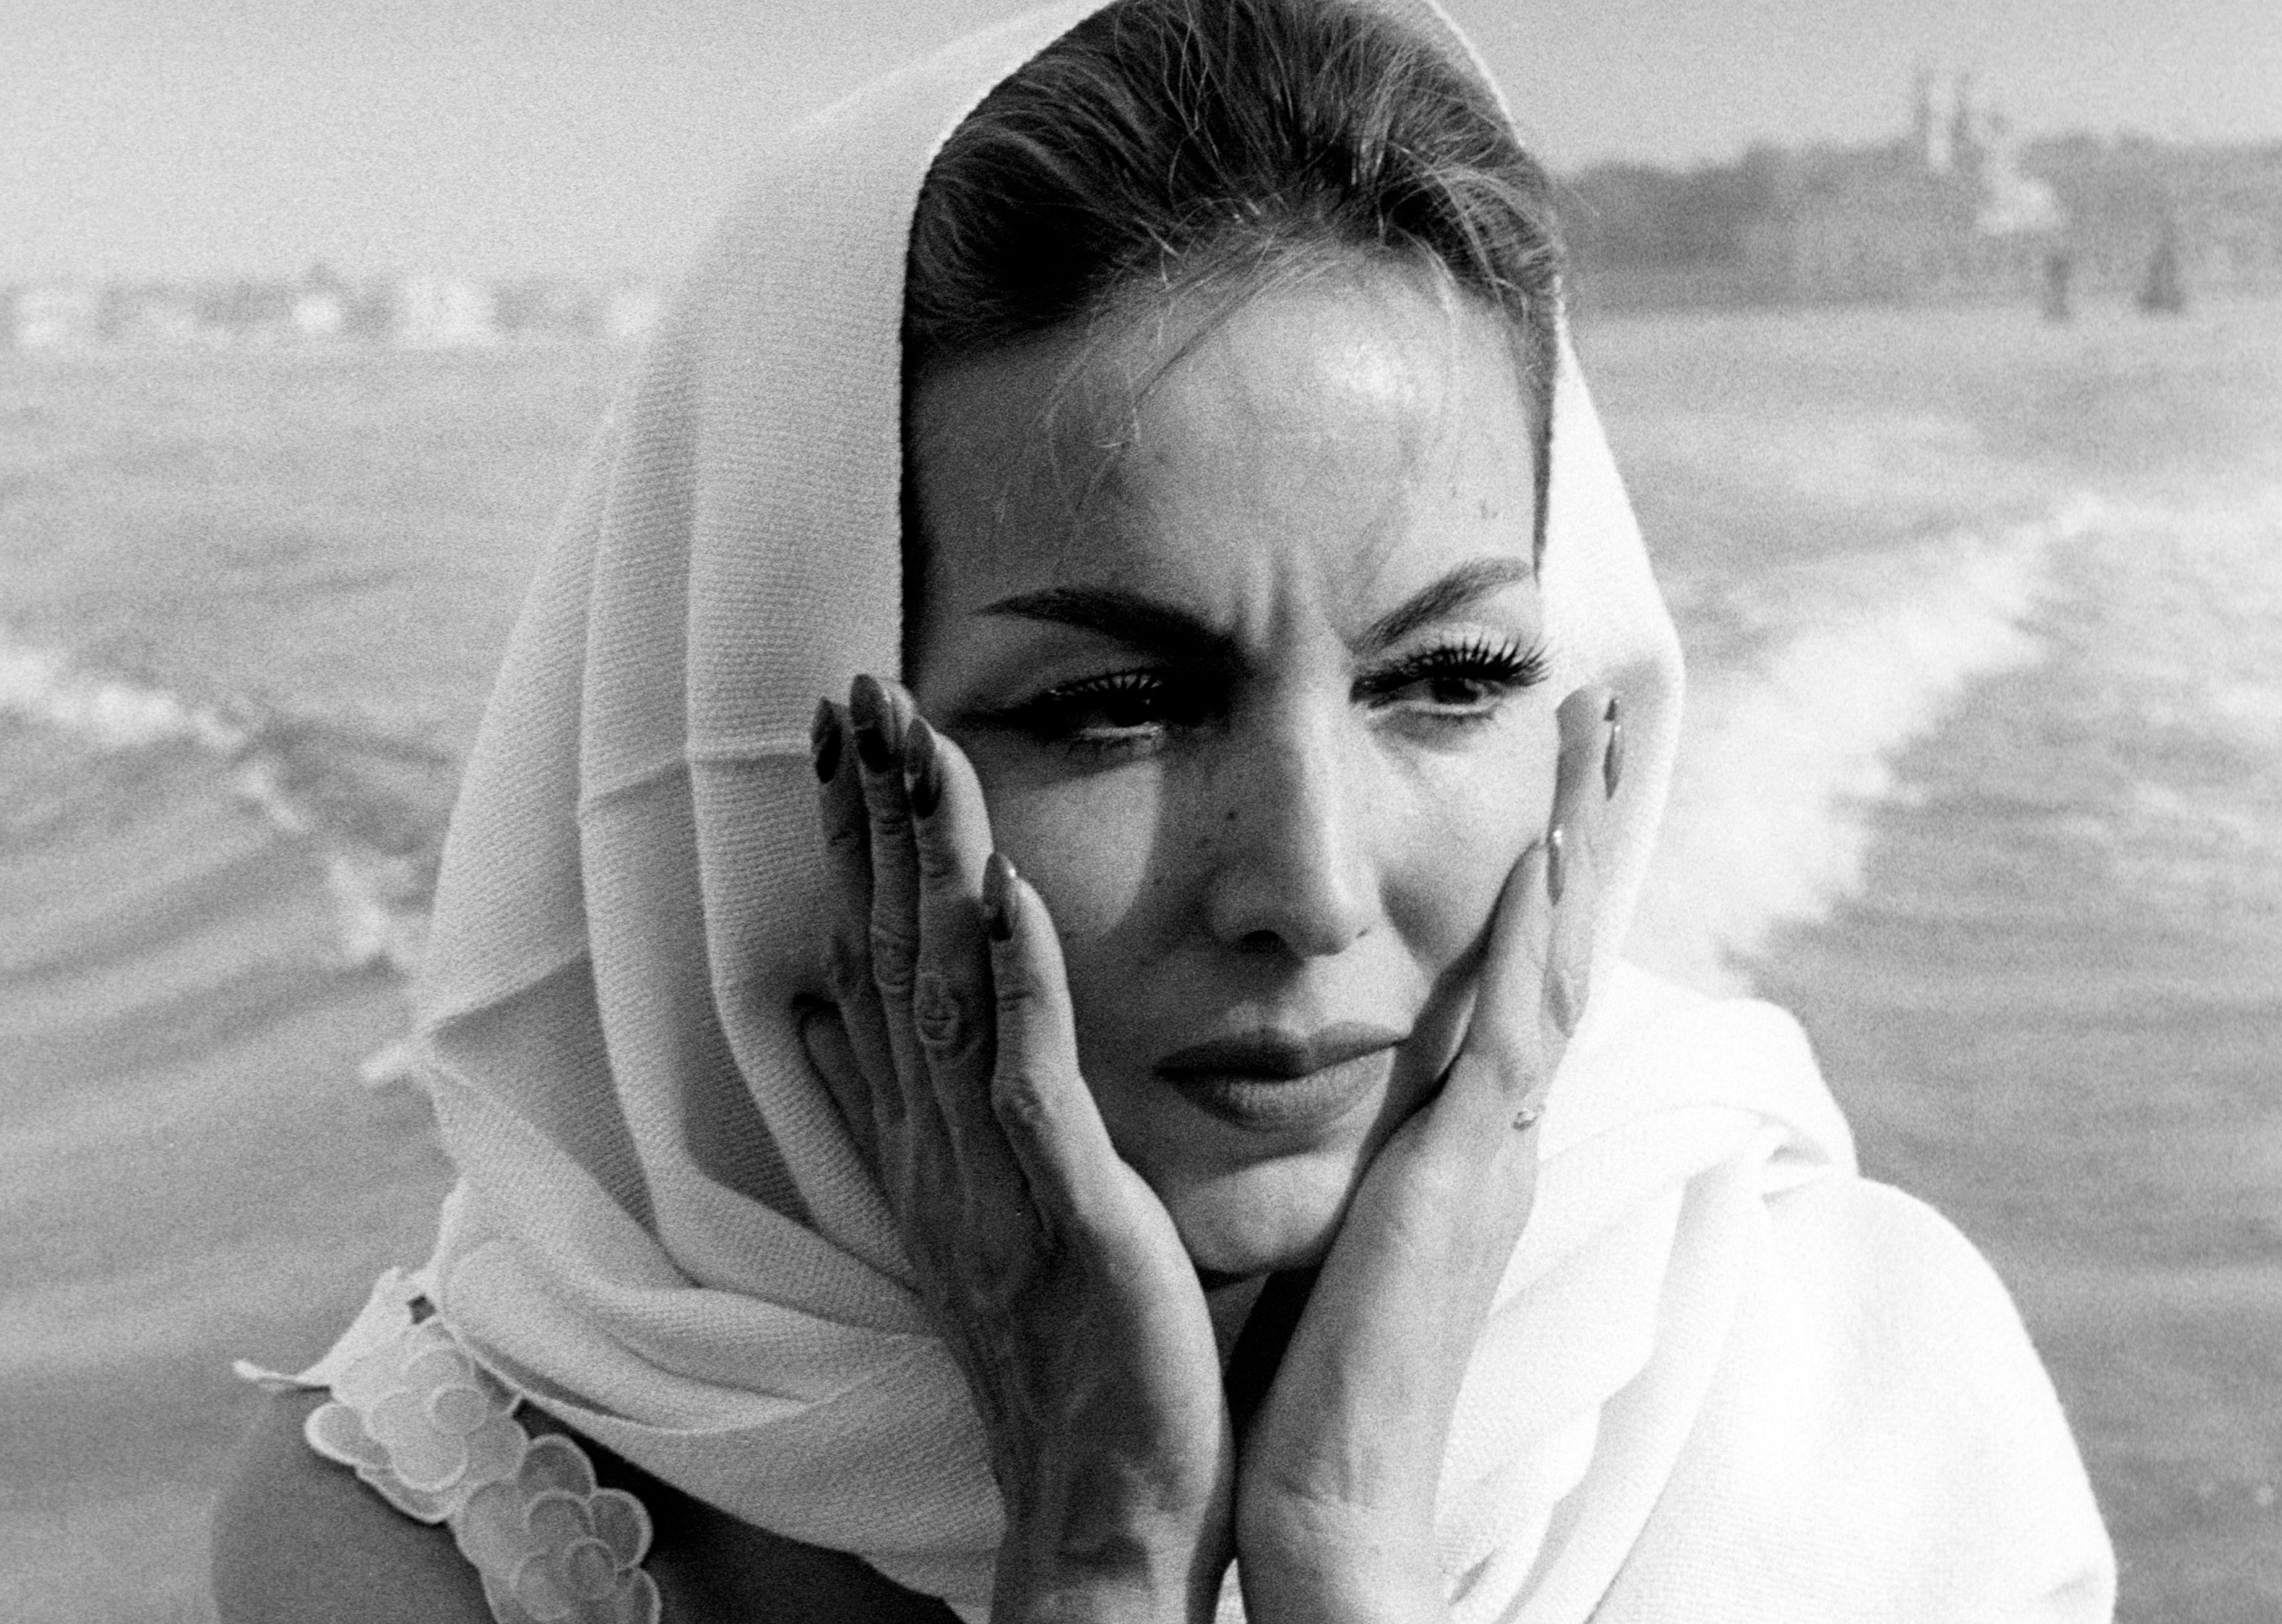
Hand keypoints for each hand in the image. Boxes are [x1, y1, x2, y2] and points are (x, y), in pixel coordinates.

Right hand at [802, 675, 1233, 1623]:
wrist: (1101, 1504)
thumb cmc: (1064, 1358)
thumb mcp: (980, 1216)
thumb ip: (918, 1113)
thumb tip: (835, 1021)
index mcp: (928, 1140)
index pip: (870, 962)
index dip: (853, 847)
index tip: (844, 738)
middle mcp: (937, 1144)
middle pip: (885, 950)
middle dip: (870, 816)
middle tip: (853, 691)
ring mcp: (990, 1174)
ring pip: (941, 989)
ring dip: (926, 860)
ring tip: (914, 741)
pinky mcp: (1059, 1210)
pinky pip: (1025, 1079)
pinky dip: (1010, 980)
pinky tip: (1000, 890)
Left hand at [1232, 688, 1616, 1623]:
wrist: (1326, 1489)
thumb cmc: (1319, 1368)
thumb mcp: (1348, 1220)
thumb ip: (1364, 1148)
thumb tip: (1339, 1088)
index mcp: (1466, 1133)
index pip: (1518, 967)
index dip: (1544, 864)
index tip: (1553, 766)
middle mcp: (1500, 1123)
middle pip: (1557, 935)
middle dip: (1588, 815)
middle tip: (1608, 704)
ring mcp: (1497, 1142)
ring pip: (1554, 954)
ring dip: (1579, 834)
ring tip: (1600, 726)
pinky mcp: (1469, 1170)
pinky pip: (1515, 1029)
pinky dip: (1534, 935)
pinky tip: (1542, 849)